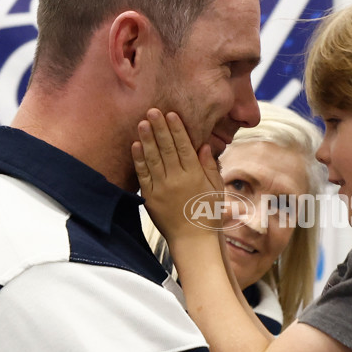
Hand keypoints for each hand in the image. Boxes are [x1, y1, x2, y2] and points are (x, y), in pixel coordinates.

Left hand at [132, 109, 223, 242]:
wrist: (193, 241)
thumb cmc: (208, 214)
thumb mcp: (215, 189)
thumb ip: (209, 167)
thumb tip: (203, 146)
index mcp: (195, 176)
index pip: (184, 147)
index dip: (177, 129)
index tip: (171, 114)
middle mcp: (177, 180)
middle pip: (167, 149)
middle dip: (159, 128)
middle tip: (153, 110)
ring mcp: (162, 188)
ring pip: (153, 159)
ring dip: (147, 139)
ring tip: (142, 122)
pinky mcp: (150, 198)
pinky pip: (143, 175)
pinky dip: (139, 159)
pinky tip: (135, 145)